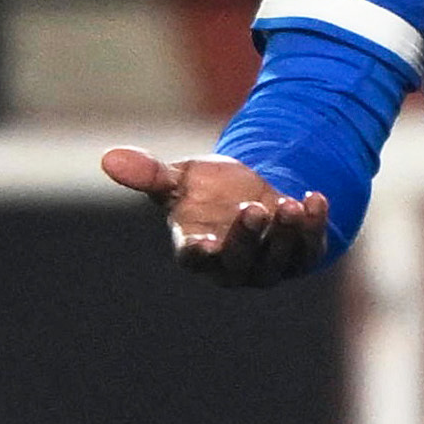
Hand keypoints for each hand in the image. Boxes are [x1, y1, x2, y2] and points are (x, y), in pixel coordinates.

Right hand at [101, 146, 328, 286]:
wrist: (253, 190)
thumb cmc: (207, 190)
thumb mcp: (181, 178)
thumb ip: (150, 174)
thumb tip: (109, 157)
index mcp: (197, 249)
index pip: (195, 259)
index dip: (199, 254)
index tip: (203, 244)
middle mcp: (231, 265)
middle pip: (238, 262)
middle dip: (247, 238)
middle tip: (254, 209)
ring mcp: (267, 265)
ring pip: (276, 261)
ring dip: (284, 234)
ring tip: (289, 203)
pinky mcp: (298, 256)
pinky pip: (308, 250)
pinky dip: (313, 226)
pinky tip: (314, 198)